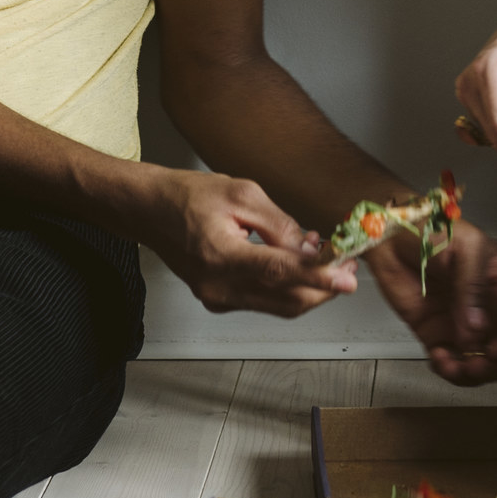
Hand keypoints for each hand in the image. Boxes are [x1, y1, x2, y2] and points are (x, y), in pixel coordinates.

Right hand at [131, 169, 354, 317]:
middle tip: (348, 268)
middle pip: (286, 300)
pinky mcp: (220, 300)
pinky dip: (287, 287)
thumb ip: (279, 223)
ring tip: (328, 261)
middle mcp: (219, 286)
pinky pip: (264, 301)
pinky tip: (298, 265)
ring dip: (309, 288)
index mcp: (221, 256)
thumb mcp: (240, 193)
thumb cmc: (186, 196)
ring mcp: (218, 298)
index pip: (280, 273)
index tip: (347, 277)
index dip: (319, 277)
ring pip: (279, 305)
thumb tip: (310, 247)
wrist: (148, 211)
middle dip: (324, 287)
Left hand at [363, 218, 496, 384]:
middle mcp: (485, 308)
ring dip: (469, 373)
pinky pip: (450, 362)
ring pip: (480, 362)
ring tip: (452, 365)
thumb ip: (472, 288)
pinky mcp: (436, 333)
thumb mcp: (463, 248)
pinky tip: (438, 358)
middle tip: (476, 365)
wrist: (389, 234)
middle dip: (494, 365)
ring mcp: (460, 323)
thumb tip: (477, 327)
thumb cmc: (429, 227)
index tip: (494, 349)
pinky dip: (447, 369)